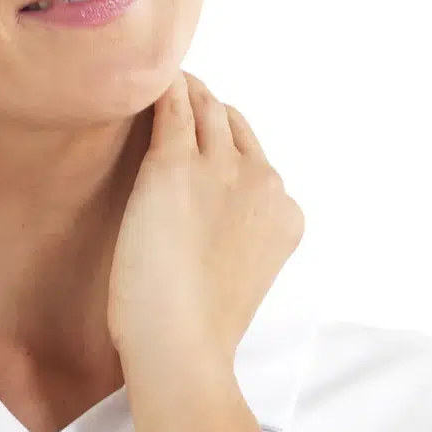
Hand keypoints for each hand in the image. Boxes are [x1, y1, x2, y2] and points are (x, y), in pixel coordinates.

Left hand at [108, 77, 304, 408]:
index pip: (256, 159)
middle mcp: (262, 181)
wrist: (181, 350)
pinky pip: (171, 105)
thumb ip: (242, 238)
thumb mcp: (243, 277)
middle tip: (176, 98)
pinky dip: (161, 87)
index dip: (226, 145)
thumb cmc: (200, 332)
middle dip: (206, 109)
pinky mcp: (174, 166)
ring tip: (158, 84)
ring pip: (205, 107)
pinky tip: (145, 81)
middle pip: (232, 124)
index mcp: (286, 213)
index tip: (202, 138)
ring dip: (185, 90)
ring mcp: (220, 169)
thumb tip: (213, 225)